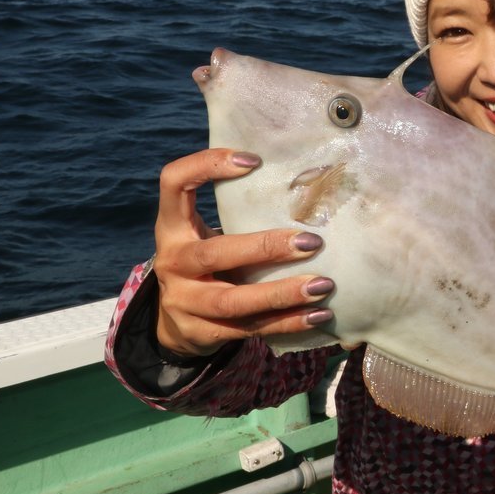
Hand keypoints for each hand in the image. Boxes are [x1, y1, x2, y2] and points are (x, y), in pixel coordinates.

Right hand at [152, 147, 335, 356]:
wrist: (174, 322)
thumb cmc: (207, 262)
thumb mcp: (206, 234)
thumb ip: (237, 215)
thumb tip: (310, 188)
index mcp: (172, 227)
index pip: (174, 182)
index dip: (206, 166)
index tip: (253, 160)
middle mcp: (172, 263)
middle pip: (214, 254)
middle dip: (265, 248)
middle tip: (311, 242)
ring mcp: (183, 302)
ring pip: (232, 301)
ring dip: (281, 294)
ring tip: (322, 285)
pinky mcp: (201, 333)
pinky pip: (249, 328)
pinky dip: (287, 322)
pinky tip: (318, 315)